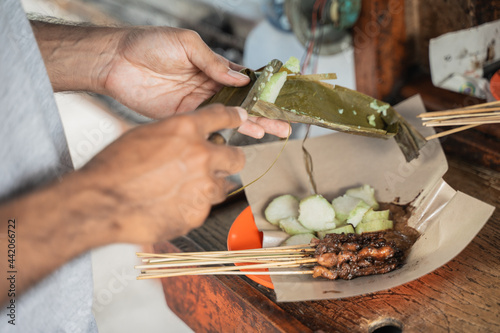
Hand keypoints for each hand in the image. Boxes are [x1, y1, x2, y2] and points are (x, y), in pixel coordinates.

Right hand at [80, 104, 246, 242]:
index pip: (222, 117)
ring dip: (209, 186)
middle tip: (217, 164)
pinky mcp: (198, 213)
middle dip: (229, 160)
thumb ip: (174, 136)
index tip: (241, 119)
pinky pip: (204, 207)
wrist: (101, 203)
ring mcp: (202, 187)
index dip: (234, 117)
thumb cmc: (114, 168)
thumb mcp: (144, 136)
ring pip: (222, 186)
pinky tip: (171, 205)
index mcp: (185, 130)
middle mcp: (200, 156)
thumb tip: (188, 140)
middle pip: (237, 157)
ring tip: (184, 189)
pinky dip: (193, 206)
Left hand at [103, 26, 289, 137]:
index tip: (282, 98)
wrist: (116, 61)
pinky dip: (226, 132)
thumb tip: (240, 79)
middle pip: (242, 102)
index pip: (244, 79)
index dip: (263, 88)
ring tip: (273, 132)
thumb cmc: (149, 43)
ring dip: (251, 125)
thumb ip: (212, 62)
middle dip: (264, 112)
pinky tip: (243, 137)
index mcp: (212, 66)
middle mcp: (209, 86)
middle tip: (284, 123)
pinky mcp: (183, 117)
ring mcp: (197, 103)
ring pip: (230, 116)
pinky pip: (208, 126)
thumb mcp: (186, 44)